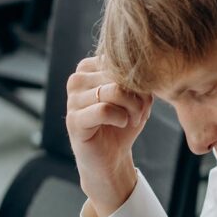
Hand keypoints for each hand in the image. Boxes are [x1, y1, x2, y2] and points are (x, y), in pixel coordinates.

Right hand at [66, 56, 152, 216]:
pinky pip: (104, 110)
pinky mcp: (73, 121)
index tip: (144, 97)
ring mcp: (72, 100)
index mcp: (90, 67)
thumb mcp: (137, 95)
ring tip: (134, 118)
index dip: (140, 79)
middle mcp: (77, 79)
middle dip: (138, 95)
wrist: (113, 156)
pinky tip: (123, 123)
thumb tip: (143, 71)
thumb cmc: (125, 122)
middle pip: (119, 74)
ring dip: (133, 107)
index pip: (121, 60)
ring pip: (114, 90)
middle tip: (142, 111)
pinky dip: (121, 117)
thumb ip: (138, 79)